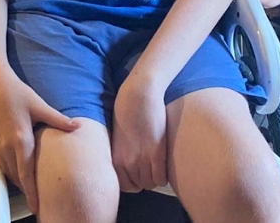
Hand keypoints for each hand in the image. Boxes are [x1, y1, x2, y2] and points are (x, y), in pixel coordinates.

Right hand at [0, 68, 78, 214]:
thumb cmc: (15, 93)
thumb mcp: (39, 105)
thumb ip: (57, 119)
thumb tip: (76, 126)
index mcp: (21, 139)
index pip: (26, 173)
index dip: (32, 192)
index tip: (37, 205)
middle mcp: (7, 146)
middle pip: (17, 178)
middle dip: (27, 192)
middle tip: (38, 203)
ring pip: (9, 173)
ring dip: (19, 183)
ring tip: (31, 191)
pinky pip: (3, 165)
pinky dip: (12, 173)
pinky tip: (20, 173)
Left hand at [112, 75, 167, 191]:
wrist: (138, 94)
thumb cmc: (127, 110)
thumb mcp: (117, 135)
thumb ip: (122, 153)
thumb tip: (129, 166)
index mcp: (115, 158)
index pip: (125, 186)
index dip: (134, 180)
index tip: (139, 172)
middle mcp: (127, 162)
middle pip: (140, 186)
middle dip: (145, 179)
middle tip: (150, 167)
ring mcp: (142, 159)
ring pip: (151, 184)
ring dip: (155, 177)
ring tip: (157, 164)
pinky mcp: (157, 152)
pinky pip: (161, 178)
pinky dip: (164, 176)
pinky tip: (163, 163)